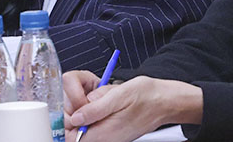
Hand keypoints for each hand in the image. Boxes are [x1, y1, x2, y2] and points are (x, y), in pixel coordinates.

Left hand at [64, 75, 201, 141]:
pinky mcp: (112, 131)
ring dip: (87, 108)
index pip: (71, 137)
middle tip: (89, 95)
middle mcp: (105, 138)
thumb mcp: (119, 95)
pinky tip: (107, 99)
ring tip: (103, 96)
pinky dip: (96, 109)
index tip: (74, 103)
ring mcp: (109, 136)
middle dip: (77, 109)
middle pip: (75, 131)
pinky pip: (95, 122)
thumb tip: (76, 117)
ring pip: (84, 124)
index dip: (67, 120)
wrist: (166, 101)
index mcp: (104, 133)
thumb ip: (95, 108)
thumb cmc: (147, 96)